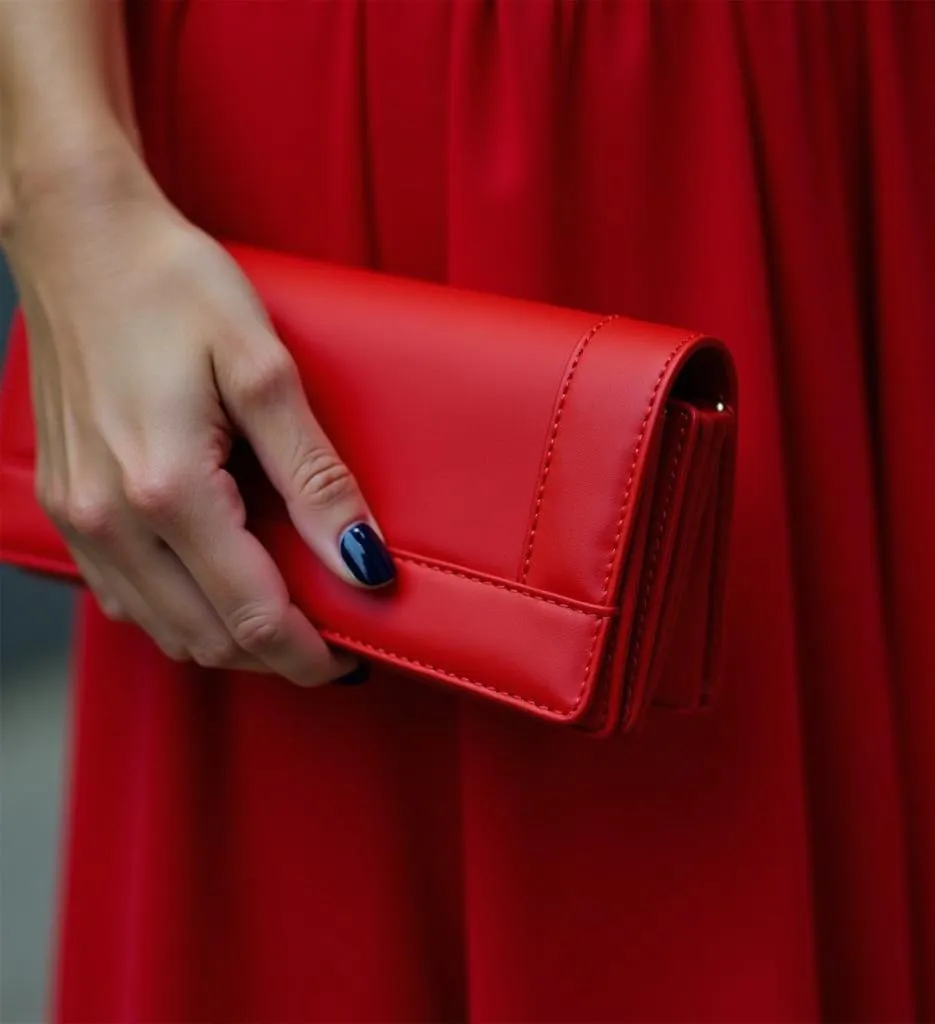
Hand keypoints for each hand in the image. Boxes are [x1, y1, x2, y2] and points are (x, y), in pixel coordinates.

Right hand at [3, 156, 391, 685]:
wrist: (79, 240)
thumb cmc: (172, 287)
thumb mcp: (264, 371)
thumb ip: (315, 477)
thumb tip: (361, 560)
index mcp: (168, 490)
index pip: (252, 615)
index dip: (309, 651)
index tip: (352, 656)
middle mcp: (110, 519)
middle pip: (207, 638)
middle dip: (275, 655)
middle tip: (330, 639)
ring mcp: (78, 517)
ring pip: (164, 628)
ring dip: (229, 638)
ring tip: (285, 616)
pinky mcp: (66, 504)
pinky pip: (125, 596)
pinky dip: (180, 611)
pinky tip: (217, 583)